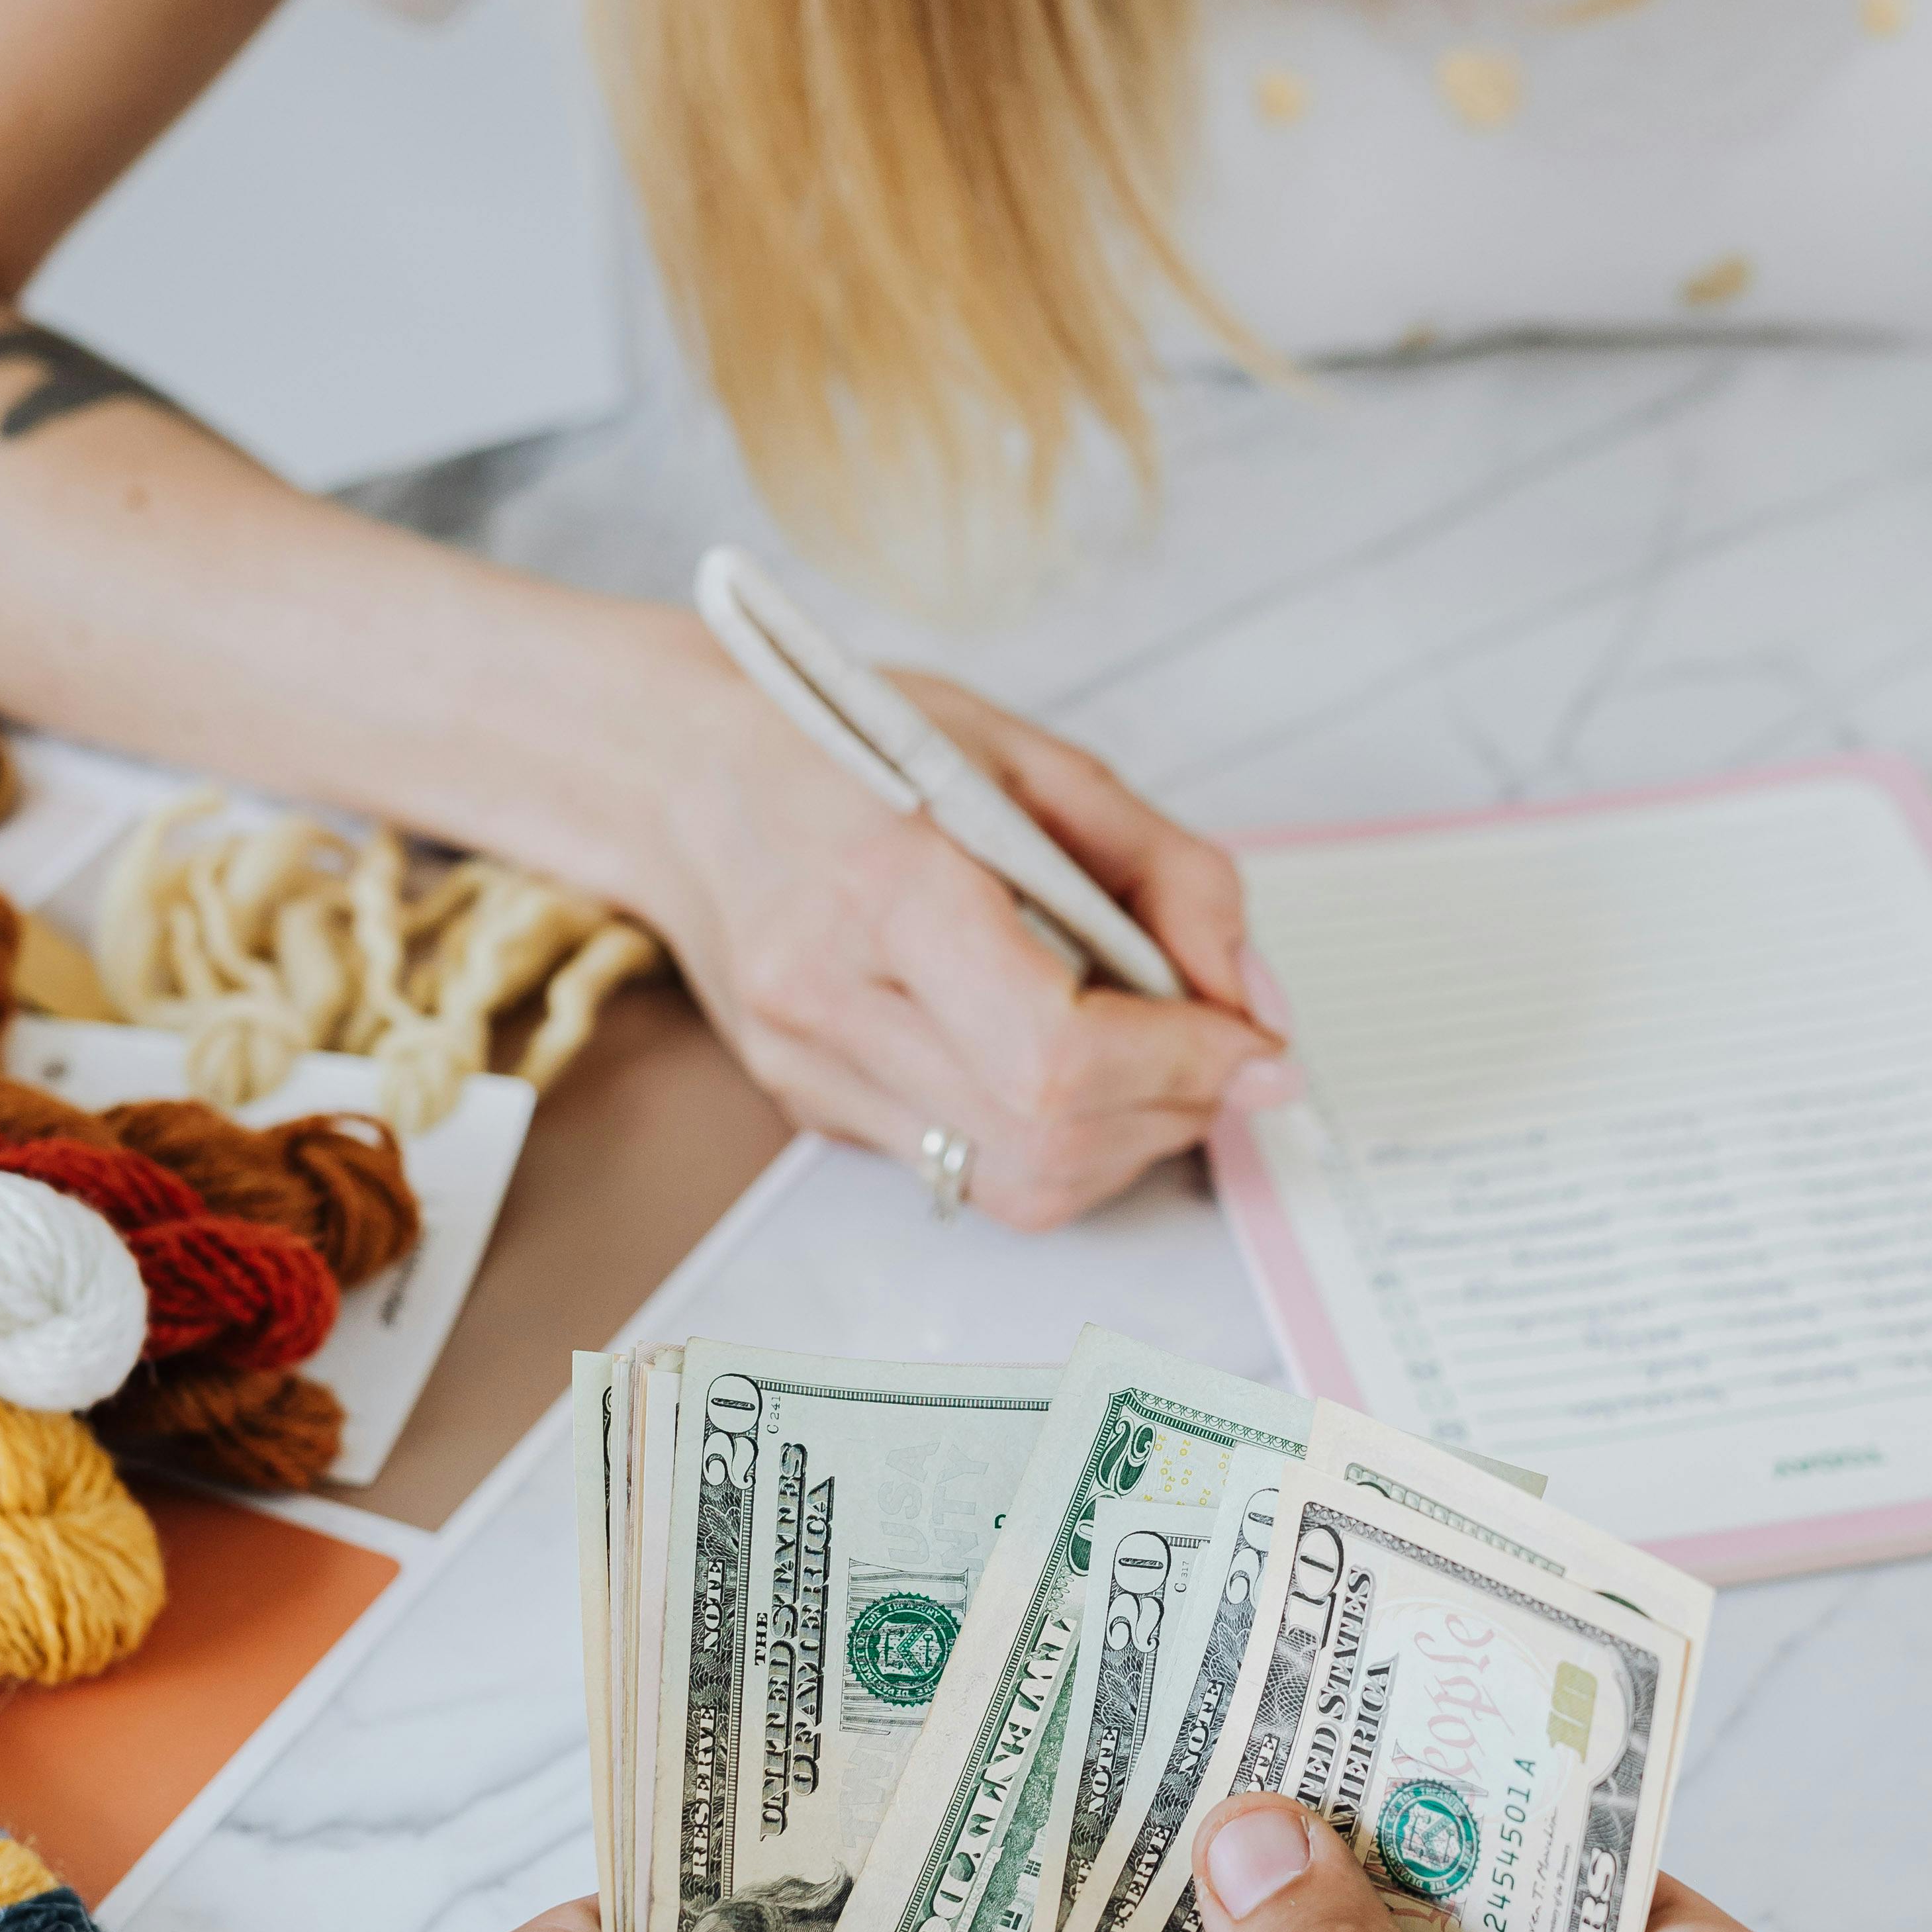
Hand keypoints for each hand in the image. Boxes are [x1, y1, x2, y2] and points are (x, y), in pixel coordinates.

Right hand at [631, 617, 1277, 1223]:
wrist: (677, 775)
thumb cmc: (846, 747)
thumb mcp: (1032, 760)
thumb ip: (1169, 875)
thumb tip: (1252, 1004)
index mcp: (887, 887)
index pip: (1057, 1052)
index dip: (1184, 1065)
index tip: (1253, 1043)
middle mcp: (832, 1000)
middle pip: (1047, 1136)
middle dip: (1176, 1109)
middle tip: (1223, 1053)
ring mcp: (811, 1069)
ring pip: (1017, 1184)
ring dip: (1126, 1143)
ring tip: (1154, 1064)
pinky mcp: (811, 1109)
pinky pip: (967, 1174)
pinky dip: (1056, 1143)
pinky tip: (1066, 1071)